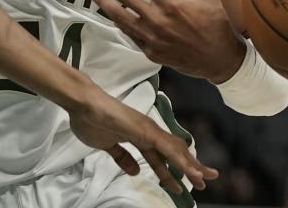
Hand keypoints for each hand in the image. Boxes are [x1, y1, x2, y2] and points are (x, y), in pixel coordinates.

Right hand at [68, 86, 217, 192]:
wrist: (84, 104)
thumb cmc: (91, 120)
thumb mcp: (107, 146)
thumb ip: (122, 157)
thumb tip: (135, 171)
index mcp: (138, 137)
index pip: (161, 156)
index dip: (171, 171)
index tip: (181, 184)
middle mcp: (148, 132)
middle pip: (174, 153)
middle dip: (189, 168)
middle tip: (203, 182)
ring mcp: (148, 130)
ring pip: (175, 151)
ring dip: (190, 165)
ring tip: (203, 179)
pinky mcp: (146, 131)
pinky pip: (168, 149)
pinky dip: (180, 161)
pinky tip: (190, 171)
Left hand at [86, 0, 245, 82]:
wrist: (220, 60)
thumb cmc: (216, 23)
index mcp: (170, 2)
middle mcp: (156, 19)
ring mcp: (151, 38)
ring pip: (119, 17)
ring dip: (102, 2)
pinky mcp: (150, 52)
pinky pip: (128, 34)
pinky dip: (117, 22)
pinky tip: (110, 14)